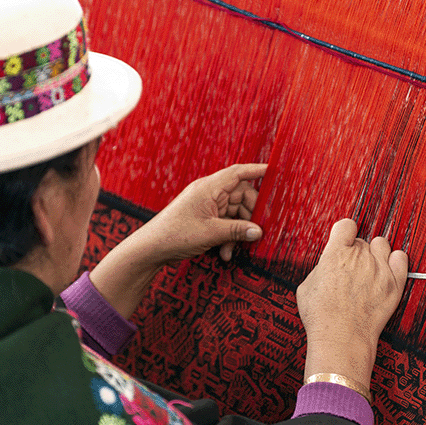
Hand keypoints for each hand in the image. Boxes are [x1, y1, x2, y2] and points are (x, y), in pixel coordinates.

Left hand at [136, 163, 267, 263]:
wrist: (151, 248)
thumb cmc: (175, 234)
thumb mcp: (211, 233)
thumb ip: (238, 230)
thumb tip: (259, 231)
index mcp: (209, 188)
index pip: (238, 173)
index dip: (256, 171)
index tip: (274, 172)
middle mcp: (209, 194)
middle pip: (242, 198)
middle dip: (249, 217)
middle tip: (257, 233)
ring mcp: (206, 207)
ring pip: (234, 215)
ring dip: (237, 233)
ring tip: (233, 250)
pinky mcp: (204, 220)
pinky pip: (225, 224)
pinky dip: (228, 237)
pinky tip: (226, 253)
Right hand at [296, 219, 407, 384]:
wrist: (341, 337)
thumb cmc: (321, 316)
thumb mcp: (307, 286)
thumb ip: (321, 268)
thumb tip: (328, 265)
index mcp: (336, 254)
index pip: (345, 225)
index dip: (343, 232)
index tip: (343, 240)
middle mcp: (360, 257)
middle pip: (362, 240)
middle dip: (356, 251)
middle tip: (350, 269)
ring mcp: (379, 269)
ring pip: (382, 244)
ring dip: (375, 252)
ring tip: (369, 267)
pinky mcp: (394, 283)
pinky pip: (401, 258)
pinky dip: (396, 260)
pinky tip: (388, 267)